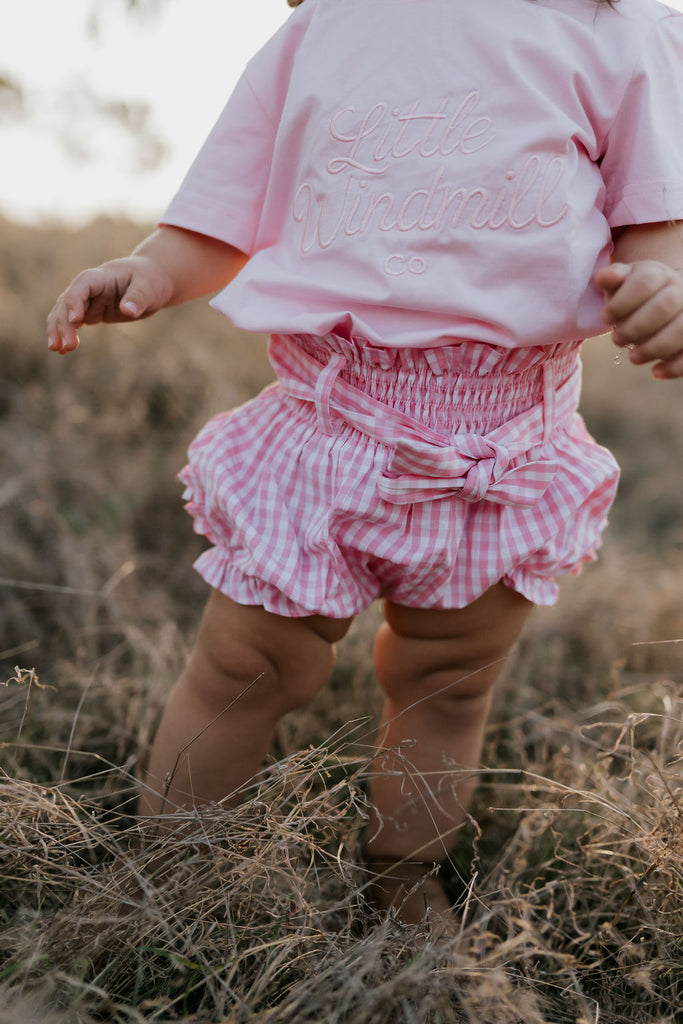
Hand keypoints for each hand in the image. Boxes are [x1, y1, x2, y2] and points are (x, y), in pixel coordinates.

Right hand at [47, 255, 172, 353]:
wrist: (152, 281)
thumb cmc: (150, 280)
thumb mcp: (149, 287)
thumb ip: (138, 297)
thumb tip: (128, 310)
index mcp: (102, 277)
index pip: (82, 285)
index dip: (75, 301)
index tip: (76, 320)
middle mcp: (90, 288)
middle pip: (68, 301)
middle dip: (64, 323)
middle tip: (68, 346)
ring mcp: (89, 300)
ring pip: (65, 312)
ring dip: (58, 330)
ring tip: (57, 350)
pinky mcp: (92, 312)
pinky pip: (73, 322)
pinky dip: (66, 334)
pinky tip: (63, 351)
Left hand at [594, 260, 682, 378]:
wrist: (660, 302)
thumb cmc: (633, 296)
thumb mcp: (621, 285)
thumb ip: (612, 278)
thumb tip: (605, 277)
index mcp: (659, 275)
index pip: (645, 281)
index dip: (622, 302)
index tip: (605, 317)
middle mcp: (681, 290)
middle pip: (666, 305)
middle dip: (637, 326)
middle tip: (617, 340)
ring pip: (682, 329)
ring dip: (655, 347)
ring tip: (633, 357)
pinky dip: (674, 366)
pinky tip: (655, 373)